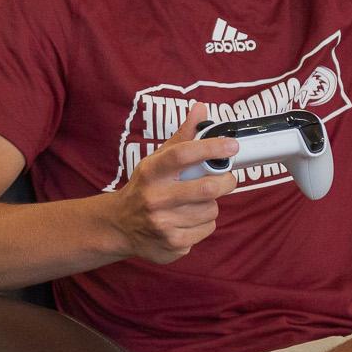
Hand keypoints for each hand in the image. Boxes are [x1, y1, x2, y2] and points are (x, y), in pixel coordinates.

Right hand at [108, 104, 238, 263]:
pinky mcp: (172, 243)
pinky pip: (207, 229)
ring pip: (211, 210)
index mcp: (151, 172)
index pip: (182, 154)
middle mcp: (155, 197)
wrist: (120, 226)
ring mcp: (163, 223)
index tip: (231, 145)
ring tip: (195, 203)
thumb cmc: (145, 187)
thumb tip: (201, 108)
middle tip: (225, 179)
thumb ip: (182, 136)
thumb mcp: (156, 160)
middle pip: (206, 188)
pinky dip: (203, 224)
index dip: (210, 147)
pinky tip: (188, 220)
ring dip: (210, 205)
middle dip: (225, 182)